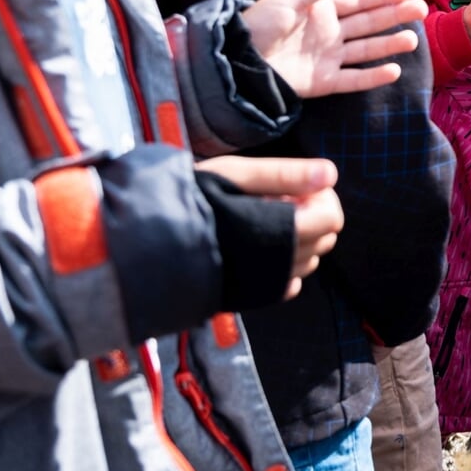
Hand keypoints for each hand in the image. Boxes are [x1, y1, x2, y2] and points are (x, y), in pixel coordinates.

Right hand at [197, 156, 344, 301]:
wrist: (140, 245)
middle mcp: (279, 264)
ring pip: (306, 260)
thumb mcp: (233, 175)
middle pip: (323, 238)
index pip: (331, 216)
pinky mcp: (250, 298)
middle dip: (307, 215)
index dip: (318, 196)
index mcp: (280, 231)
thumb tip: (330, 172)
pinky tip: (252, 244)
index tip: (291, 185)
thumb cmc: (186, 201)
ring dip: (295, 238)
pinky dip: (281, 262)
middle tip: (270, 198)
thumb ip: (285, 174)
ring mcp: (265, 286)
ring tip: (255, 219)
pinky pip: (286, 282)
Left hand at [243, 0, 425, 97]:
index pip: (357, 0)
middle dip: (395, 16)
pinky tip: (393, 71)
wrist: (237, 64)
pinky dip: (373, 77)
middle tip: (421, 10)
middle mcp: (329, 32)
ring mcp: (328, 58)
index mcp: (320, 10)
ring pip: (366, 50)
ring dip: (389, 44)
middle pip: (368, 23)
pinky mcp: (323, 82)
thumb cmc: (257, 28)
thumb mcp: (284, 1)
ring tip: (413, 39)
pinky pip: (353, 79)